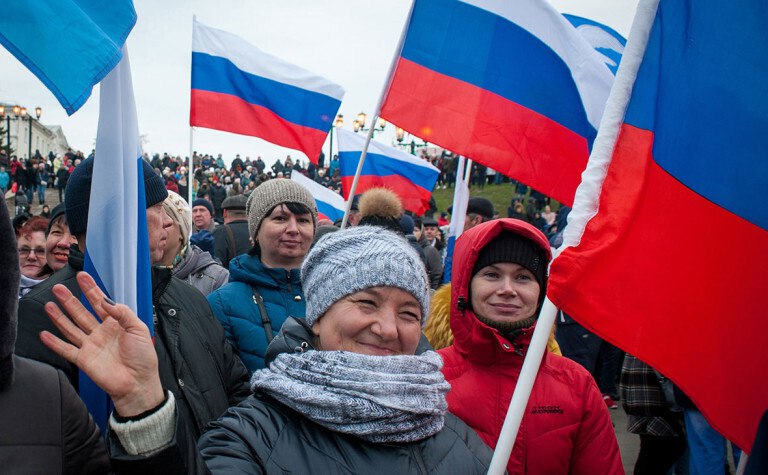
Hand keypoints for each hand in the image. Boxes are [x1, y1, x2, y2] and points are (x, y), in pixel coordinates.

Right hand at [40, 272, 164, 416]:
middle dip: (70, 300)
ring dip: (59, 317)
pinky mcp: (84, 360)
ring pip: (71, 328)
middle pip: (82, 312)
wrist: (138, 383)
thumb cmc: (143, 357)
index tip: (82, 276)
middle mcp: (101, 332)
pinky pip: (66, 349)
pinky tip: (44, 334)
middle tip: (58, 288)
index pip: (101, 302)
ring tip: (49, 304)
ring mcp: (91, 346)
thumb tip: (106, 301)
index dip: (91, 289)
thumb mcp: (139, 328)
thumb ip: (123, 313)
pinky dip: (54, 343)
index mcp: (116, 323)